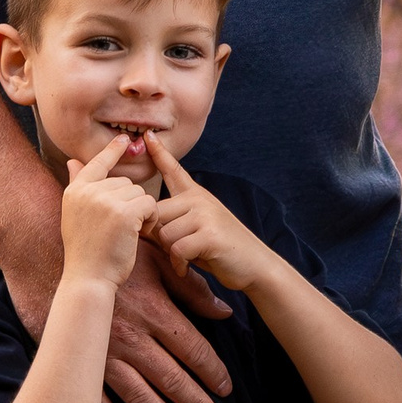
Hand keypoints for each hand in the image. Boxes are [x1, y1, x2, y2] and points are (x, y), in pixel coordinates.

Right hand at [0, 182, 230, 402]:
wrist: (46, 252)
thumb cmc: (108, 253)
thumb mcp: (154, 259)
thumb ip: (190, 287)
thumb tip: (224, 311)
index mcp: (153, 310)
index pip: (192, 348)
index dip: (212, 371)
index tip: (226, 389)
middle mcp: (131, 337)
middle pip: (171, 377)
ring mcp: (102, 352)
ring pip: (139, 395)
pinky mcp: (76, 360)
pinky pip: (97, 400)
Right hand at [60, 133, 154, 283]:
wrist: (88, 278)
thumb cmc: (86, 251)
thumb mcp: (75, 215)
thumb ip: (78, 185)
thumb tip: (72, 160)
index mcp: (75, 191)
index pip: (96, 164)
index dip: (112, 151)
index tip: (125, 138)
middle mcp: (88, 192)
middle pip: (124, 182)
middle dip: (130, 203)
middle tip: (120, 228)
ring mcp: (105, 201)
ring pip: (139, 193)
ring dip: (141, 212)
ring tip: (127, 232)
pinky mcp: (124, 212)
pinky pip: (149, 204)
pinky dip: (151, 219)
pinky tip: (139, 233)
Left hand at [139, 134, 268, 292]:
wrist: (254, 264)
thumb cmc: (219, 249)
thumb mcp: (197, 227)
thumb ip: (175, 220)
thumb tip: (146, 221)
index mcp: (196, 195)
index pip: (173, 170)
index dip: (159, 153)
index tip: (147, 135)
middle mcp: (199, 199)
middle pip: (156, 214)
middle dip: (159, 236)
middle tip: (175, 250)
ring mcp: (205, 214)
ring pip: (164, 233)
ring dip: (170, 252)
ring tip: (185, 257)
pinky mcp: (209, 234)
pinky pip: (177, 249)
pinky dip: (179, 263)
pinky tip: (187, 267)